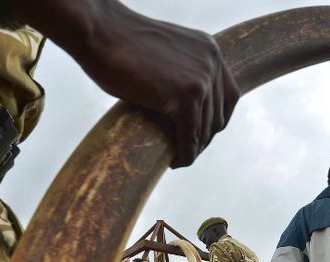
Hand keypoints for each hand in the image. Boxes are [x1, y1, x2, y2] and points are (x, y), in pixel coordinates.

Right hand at [1, 0, 239, 167]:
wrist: (100, 32)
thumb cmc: (119, 45)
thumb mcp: (164, 56)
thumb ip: (179, 74)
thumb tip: (180, 107)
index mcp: (209, 50)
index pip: (229, 96)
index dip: (215, 121)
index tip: (200, 136)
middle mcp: (211, 62)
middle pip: (218, 116)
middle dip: (203, 139)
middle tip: (184, 151)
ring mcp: (201, 79)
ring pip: (205, 131)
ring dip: (192, 150)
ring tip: (177, 158)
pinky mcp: (185, 96)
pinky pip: (190, 137)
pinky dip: (184, 155)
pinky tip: (173, 161)